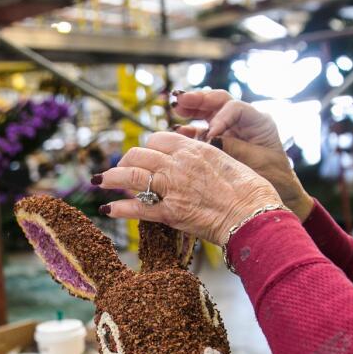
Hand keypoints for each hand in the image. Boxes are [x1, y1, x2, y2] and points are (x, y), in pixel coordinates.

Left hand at [95, 132, 284, 246]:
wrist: (252, 214)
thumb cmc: (249, 191)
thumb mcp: (227, 161)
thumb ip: (207, 157)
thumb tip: (198, 158)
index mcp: (194, 148)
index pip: (159, 139)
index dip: (148, 147)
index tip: (144, 155)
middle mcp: (179, 164)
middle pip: (140, 154)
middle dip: (125, 160)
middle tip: (118, 169)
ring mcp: (172, 187)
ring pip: (132, 175)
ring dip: (111, 177)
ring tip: (99, 181)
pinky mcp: (169, 213)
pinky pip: (137, 207)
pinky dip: (119, 208)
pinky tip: (108, 209)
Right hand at [171, 90, 313, 220]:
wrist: (272, 198)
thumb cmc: (272, 179)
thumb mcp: (255, 162)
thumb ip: (232, 148)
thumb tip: (208, 139)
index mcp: (258, 122)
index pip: (235, 108)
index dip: (221, 117)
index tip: (210, 135)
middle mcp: (244, 122)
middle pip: (219, 102)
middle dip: (200, 100)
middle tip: (181, 100)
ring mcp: (231, 130)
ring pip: (209, 112)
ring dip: (192, 109)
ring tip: (176, 107)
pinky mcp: (220, 142)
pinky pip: (203, 131)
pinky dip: (190, 130)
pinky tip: (177, 132)